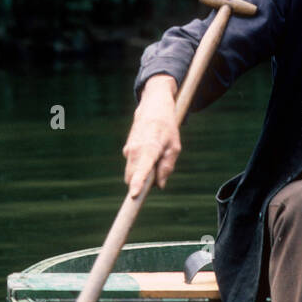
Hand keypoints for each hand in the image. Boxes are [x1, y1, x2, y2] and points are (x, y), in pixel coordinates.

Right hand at [123, 75, 180, 196]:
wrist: (152, 107)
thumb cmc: (167, 128)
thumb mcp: (174, 147)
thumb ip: (167, 167)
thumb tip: (160, 185)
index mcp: (149, 150)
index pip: (142, 170)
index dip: (138, 184)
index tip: (134, 194)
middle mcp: (135, 151)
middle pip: (133, 178)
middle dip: (144, 182)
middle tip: (160, 168)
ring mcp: (128, 150)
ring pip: (132, 173)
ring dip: (143, 173)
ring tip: (157, 156)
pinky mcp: (126, 150)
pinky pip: (133, 165)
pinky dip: (141, 165)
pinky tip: (150, 150)